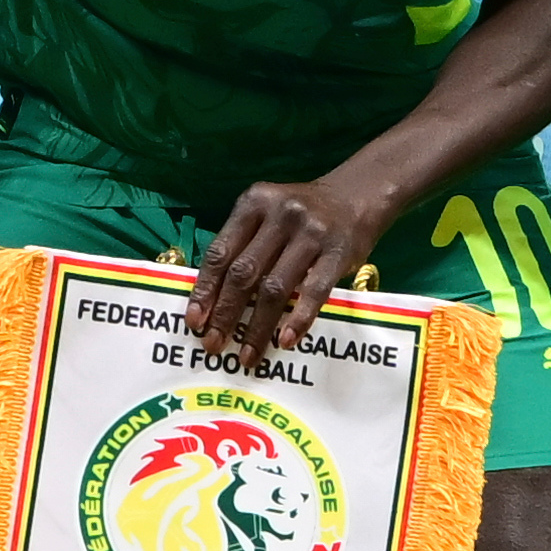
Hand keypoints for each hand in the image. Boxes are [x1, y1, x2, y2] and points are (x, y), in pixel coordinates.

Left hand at [186, 173, 398, 357]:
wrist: (356, 195)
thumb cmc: (300, 214)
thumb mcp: (266, 214)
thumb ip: (242, 245)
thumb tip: (211, 299)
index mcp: (253, 204)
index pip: (220, 252)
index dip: (205, 289)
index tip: (194, 321)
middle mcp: (279, 215)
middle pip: (244, 273)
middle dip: (225, 313)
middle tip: (213, 344)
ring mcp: (311, 233)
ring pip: (276, 288)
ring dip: (259, 327)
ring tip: (248, 355)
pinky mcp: (339, 252)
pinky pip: (315, 290)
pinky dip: (298, 318)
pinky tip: (286, 340)